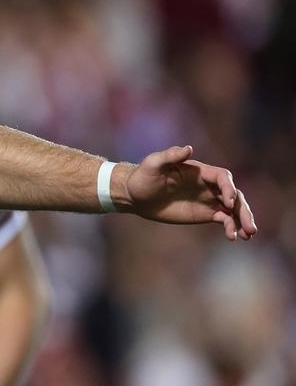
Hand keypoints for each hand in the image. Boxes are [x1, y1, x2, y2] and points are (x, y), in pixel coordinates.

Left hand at [122, 145, 255, 240]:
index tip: (228, 203)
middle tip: (250, 226)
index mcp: (200, 171)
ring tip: (248, 235)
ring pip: (234, 209)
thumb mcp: (153, 164)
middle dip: (244, 209)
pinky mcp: (205, 213)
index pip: (223, 177)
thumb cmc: (143, 177)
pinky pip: (224, 219)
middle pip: (235, 195)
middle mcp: (208, 185)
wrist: (136, 196)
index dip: (229, 188)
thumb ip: (170, 156)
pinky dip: (231, 227)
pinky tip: (233, 237)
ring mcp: (208, 200)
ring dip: (243, 220)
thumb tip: (188, 148)